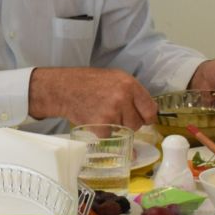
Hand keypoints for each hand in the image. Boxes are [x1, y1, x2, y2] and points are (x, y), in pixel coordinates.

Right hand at [28, 67, 157, 126]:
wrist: (64, 89)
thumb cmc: (89, 82)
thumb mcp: (115, 78)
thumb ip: (132, 93)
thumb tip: (147, 112)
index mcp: (129, 84)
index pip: (150, 109)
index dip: (147, 117)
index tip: (144, 119)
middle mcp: (123, 98)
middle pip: (138, 123)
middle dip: (129, 123)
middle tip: (116, 116)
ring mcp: (112, 112)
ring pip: (125, 131)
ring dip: (117, 128)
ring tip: (104, 116)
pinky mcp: (101, 125)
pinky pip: (110, 136)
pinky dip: (103, 132)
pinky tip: (95, 121)